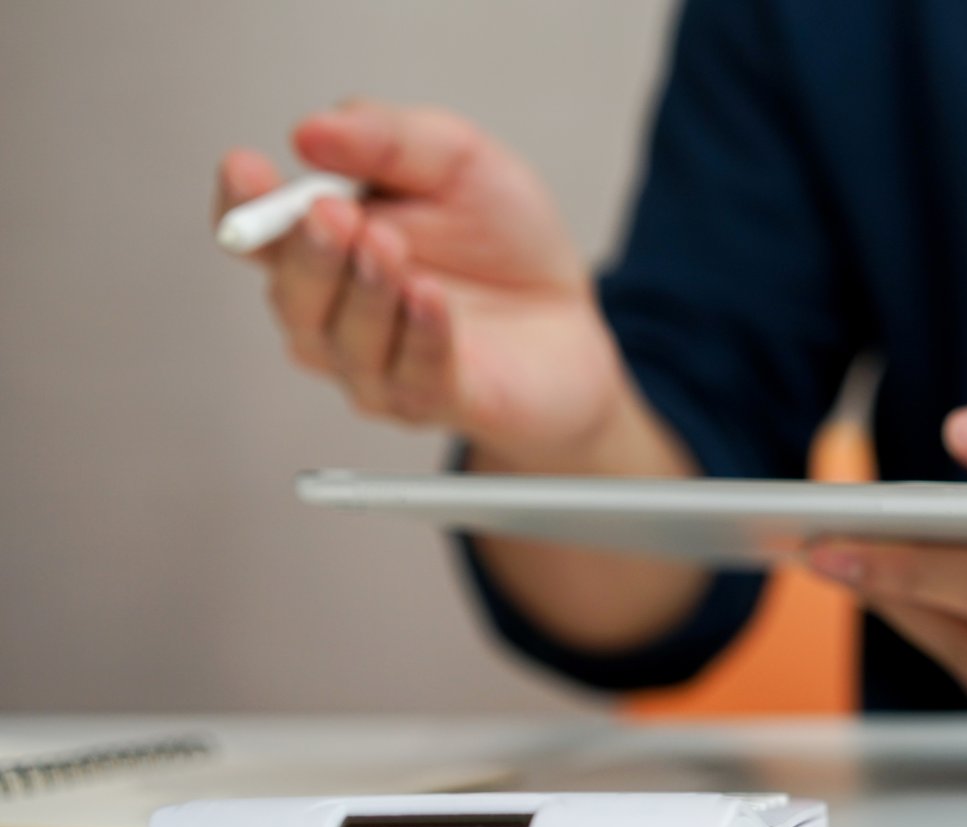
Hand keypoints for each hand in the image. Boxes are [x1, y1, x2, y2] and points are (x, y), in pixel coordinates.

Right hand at [214, 100, 635, 470]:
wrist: (569, 314)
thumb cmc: (502, 240)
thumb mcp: (459, 161)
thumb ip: (388, 140)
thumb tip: (313, 131)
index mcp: (325, 244)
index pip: (254, 231)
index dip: (242, 203)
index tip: (246, 167)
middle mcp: (334, 312)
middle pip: (292, 293)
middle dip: (309, 252)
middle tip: (332, 215)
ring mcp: (376, 366)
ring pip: (344, 340)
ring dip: (365, 292)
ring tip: (389, 248)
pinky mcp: (433, 400)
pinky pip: (412, 374)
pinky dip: (419, 334)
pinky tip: (427, 298)